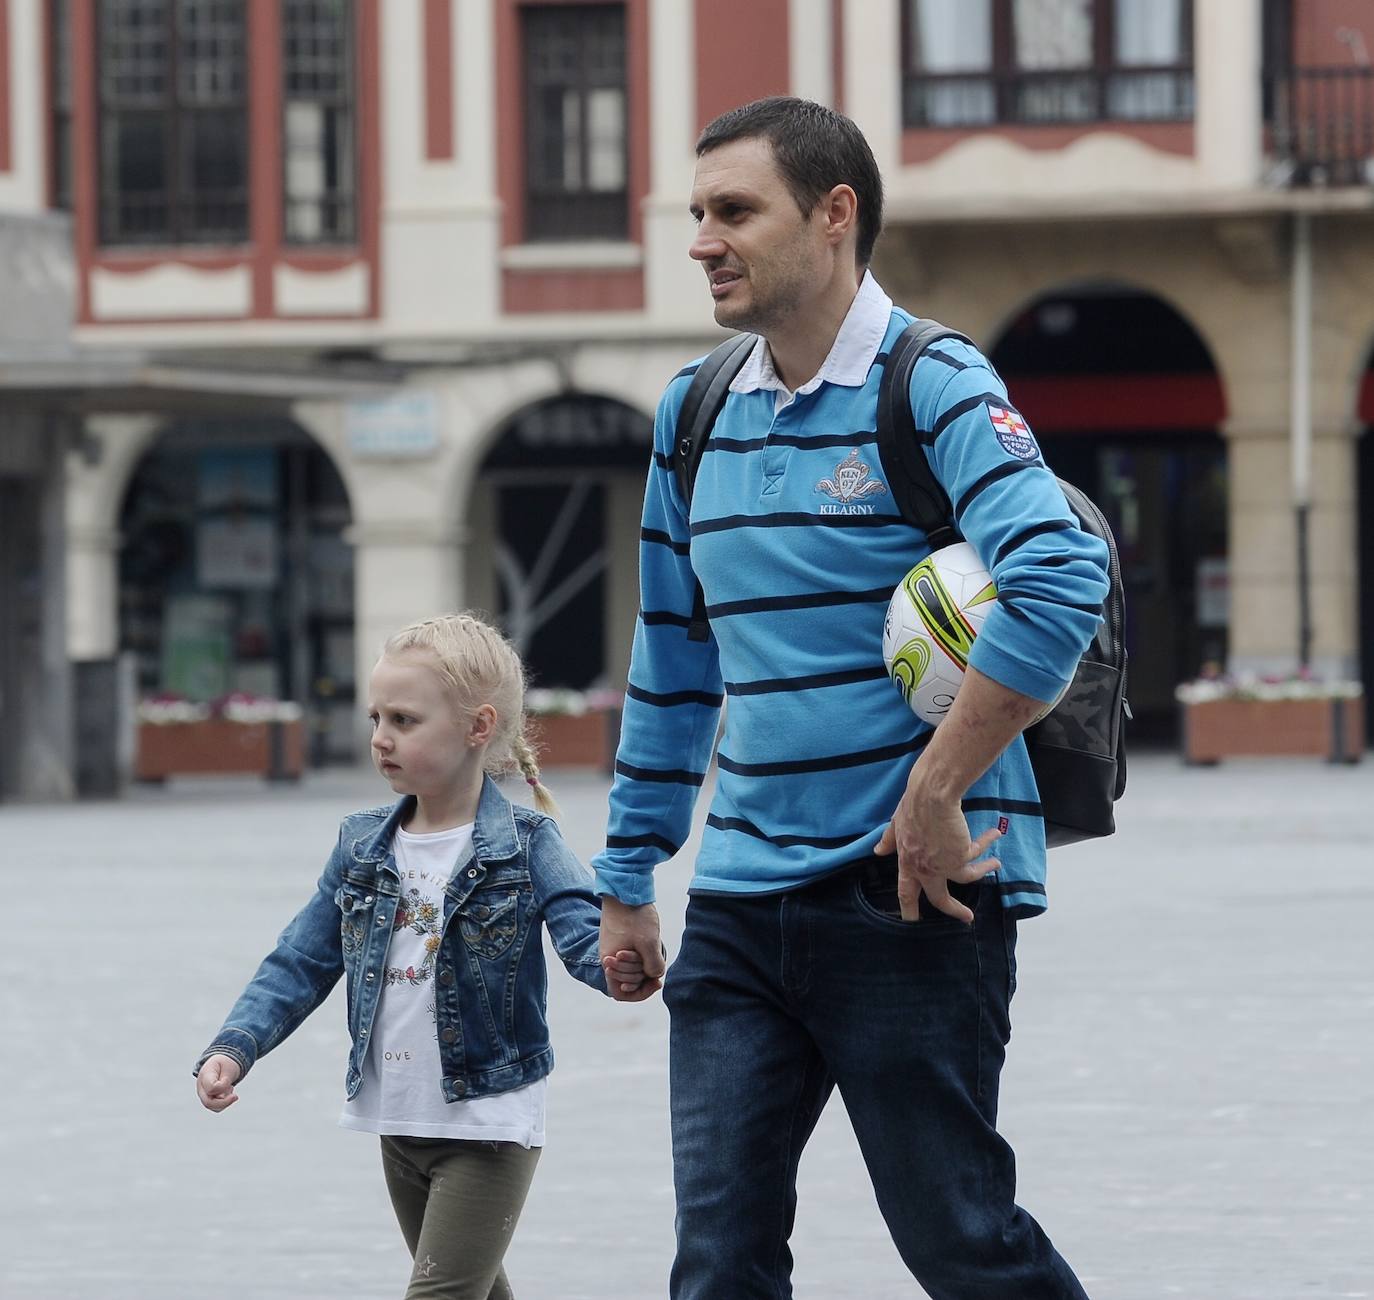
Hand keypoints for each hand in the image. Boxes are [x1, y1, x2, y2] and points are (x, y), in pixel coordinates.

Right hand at [196, 1054, 241, 1111]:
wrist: (221, 1064)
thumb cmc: (225, 1064)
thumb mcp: (228, 1068)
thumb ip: (225, 1082)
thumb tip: (221, 1097)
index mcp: (205, 1075)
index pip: (211, 1088)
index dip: (223, 1086)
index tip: (227, 1079)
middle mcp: (201, 1088)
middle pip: (208, 1102)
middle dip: (224, 1102)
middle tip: (236, 1096)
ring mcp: (204, 1095)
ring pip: (214, 1107)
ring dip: (226, 1101)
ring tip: (230, 1088)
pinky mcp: (209, 1100)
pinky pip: (217, 1108)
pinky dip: (226, 1102)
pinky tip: (228, 1092)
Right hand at [599, 898, 664, 1001]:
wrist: (626, 887)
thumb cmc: (635, 915)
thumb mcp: (649, 943)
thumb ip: (654, 966)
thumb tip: (656, 976)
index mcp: (609, 962)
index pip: (620, 993)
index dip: (639, 993)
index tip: (655, 982)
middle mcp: (609, 957)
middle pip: (628, 981)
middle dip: (645, 975)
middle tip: (656, 959)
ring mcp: (614, 946)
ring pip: (632, 967)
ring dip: (645, 963)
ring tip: (654, 946)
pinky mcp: (621, 937)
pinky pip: (633, 954)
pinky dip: (644, 952)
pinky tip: (652, 941)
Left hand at [873, 780, 1001, 923]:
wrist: (931, 794)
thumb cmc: (913, 804)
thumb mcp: (896, 824)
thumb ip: (889, 840)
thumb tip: (878, 851)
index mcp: (907, 861)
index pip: (905, 891)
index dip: (908, 908)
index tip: (911, 921)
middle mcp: (924, 868)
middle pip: (938, 898)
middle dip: (953, 910)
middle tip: (967, 917)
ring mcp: (943, 864)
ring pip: (966, 880)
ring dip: (983, 872)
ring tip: (995, 865)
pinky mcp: (961, 855)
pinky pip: (978, 855)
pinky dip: (986, 843)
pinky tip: (994, 834)